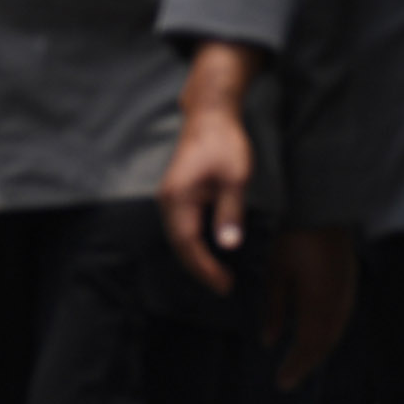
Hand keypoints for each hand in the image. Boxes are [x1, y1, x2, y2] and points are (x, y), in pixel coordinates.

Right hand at [159, 43, 265, 292]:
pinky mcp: (176, 195)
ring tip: (218, 276)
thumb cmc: (225, 143)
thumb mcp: (236, 178)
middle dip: (200, 269)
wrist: (210, 116)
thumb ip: (230, 211)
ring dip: (196, 258)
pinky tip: (209, 252)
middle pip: (179, 245)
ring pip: (179, 238)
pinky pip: (181, 227)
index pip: (188, 244)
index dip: (205, 268)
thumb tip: (228, 244)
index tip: (223, 285)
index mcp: (178, 199)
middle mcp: (167, 202)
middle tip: (224, 287)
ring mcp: (169, 198)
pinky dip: (193, 244)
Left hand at [267, 226, 357, 388]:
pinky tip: (317, 335)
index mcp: (319, 300)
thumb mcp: (276, 273)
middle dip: (307, 361)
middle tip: (289, 377)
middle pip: (326, 341)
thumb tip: (269, 341)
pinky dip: (327, 332)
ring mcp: (348, 290)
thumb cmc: (294, 237)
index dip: (297, 366)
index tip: (282, 383)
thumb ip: (275, 308)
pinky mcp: (350, 281)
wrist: (323, 206)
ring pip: (336, 330)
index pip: (310, 343)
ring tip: (301, 360)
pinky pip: (341, 316)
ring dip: (319, 349)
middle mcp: (339, 300)